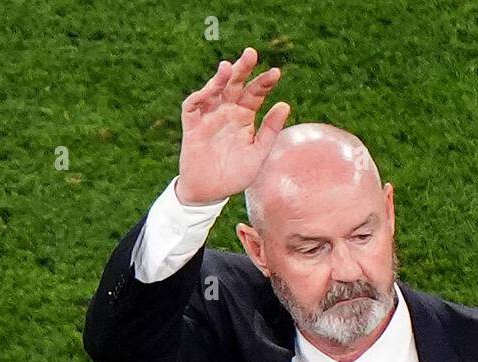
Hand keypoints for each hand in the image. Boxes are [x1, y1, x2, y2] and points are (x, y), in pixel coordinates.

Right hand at [176, 47, 290, 205]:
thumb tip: (285, 104)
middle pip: (235, 84)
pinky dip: (199, 97)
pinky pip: (192, 106)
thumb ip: (270, 130)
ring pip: (214, 90)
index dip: (264, 82)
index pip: (255, 93)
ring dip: (220, 78)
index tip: (276, 73)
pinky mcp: (192, 125)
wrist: (210, 192)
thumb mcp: (258, 153)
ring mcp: (209, 117)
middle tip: (251, 53)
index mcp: (245, 117)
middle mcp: (227, 112)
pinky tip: (209, 90)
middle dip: (242, 68)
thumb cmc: (235, 174)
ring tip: (228, 67)